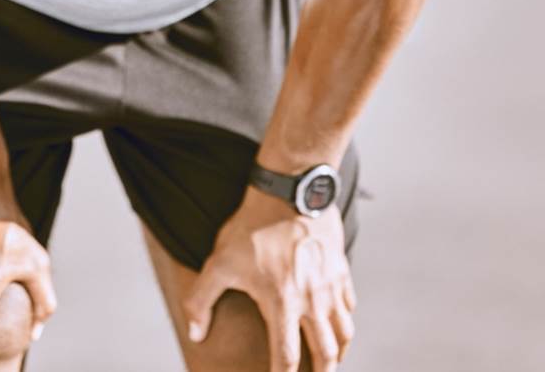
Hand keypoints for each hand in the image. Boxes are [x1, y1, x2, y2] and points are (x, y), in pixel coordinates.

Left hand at [183, 189, 355, 371]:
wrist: (290, 190)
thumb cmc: (252, 227)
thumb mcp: (218, 263)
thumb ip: (200, 301)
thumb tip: (195, 335)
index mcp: (282, 304)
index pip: (286, 358)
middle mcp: (312, 301)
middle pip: (326, 353)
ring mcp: (331, 286)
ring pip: (344, 332)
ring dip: (338, 352)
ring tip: (331, 362)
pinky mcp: (341, 269)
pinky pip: (349, 305)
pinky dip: (345, 322)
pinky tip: (338, 324)